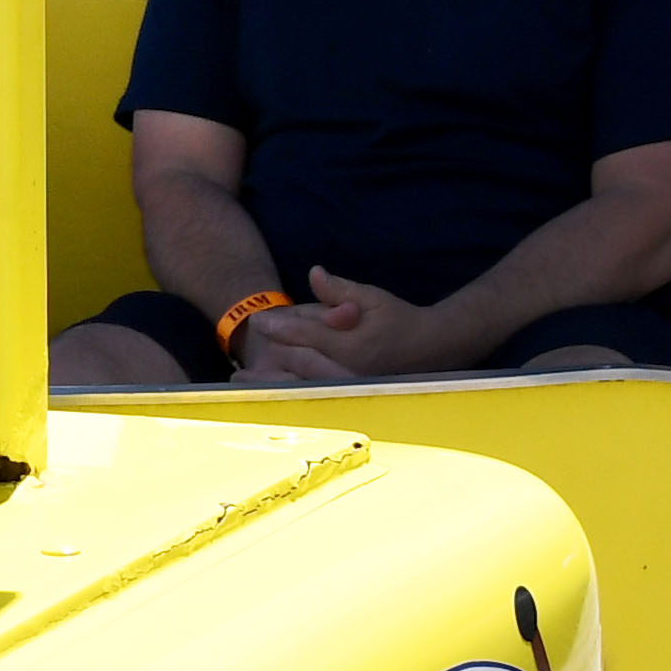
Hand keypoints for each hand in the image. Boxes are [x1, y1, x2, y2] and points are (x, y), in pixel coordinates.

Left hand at [234, 268, 434, 383]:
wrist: (429, 348)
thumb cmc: (399, 318)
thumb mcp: (372, 297)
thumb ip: (340, 290)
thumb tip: (314, 274)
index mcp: (352, 344)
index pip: (309, 334)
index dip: (282, 327)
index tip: (259, 321)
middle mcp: (347, 369)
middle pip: (300, 363)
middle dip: (270, 358)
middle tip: (241, 362)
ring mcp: (348, 386)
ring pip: (302, 384)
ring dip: (272, 383)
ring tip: (242, 379)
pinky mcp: (348, 396)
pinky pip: (312, 396)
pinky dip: (289, 393)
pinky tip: (268, 393)